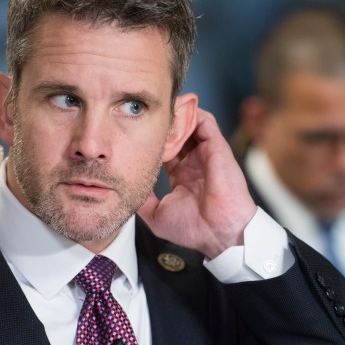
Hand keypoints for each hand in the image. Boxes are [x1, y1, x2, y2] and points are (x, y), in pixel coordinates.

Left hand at [138, 108, 256, 258]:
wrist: (219, 233)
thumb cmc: (193, 229)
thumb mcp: (157, 215)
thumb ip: (143, 198)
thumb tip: (124, 187)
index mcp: (183, 177)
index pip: (166, 151)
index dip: (152, 142)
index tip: (133, 136)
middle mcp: (195, 163)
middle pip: (177, 134)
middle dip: (162, 125)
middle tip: (143, 117)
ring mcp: (206, 153)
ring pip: (190, 124)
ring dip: (175, 116)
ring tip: (156, 111)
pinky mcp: (216, 147)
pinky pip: (204, 121)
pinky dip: (190, 113)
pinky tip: (173, 113)